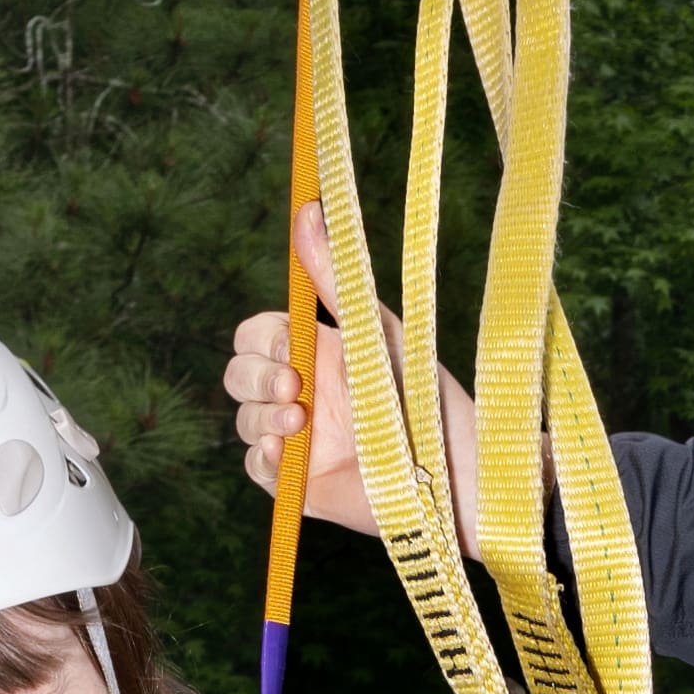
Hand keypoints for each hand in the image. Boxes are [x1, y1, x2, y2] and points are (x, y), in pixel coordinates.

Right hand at [215, 210, 429, 535]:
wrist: (453, 467)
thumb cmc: (425, 394)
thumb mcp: (375, 330)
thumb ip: (336, 278)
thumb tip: (310, 210)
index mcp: (317, 355)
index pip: (257, 337)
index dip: (262, 339)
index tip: (291, 344)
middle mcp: (301, 395)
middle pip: (240, 375)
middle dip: (256, 377)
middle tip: (294, 387)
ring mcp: (297, 440)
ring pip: (244, 419)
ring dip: (261, 415)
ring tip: (300, 421)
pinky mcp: (298, 483)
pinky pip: (256, 466)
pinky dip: (263, 456)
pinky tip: (287, 449)